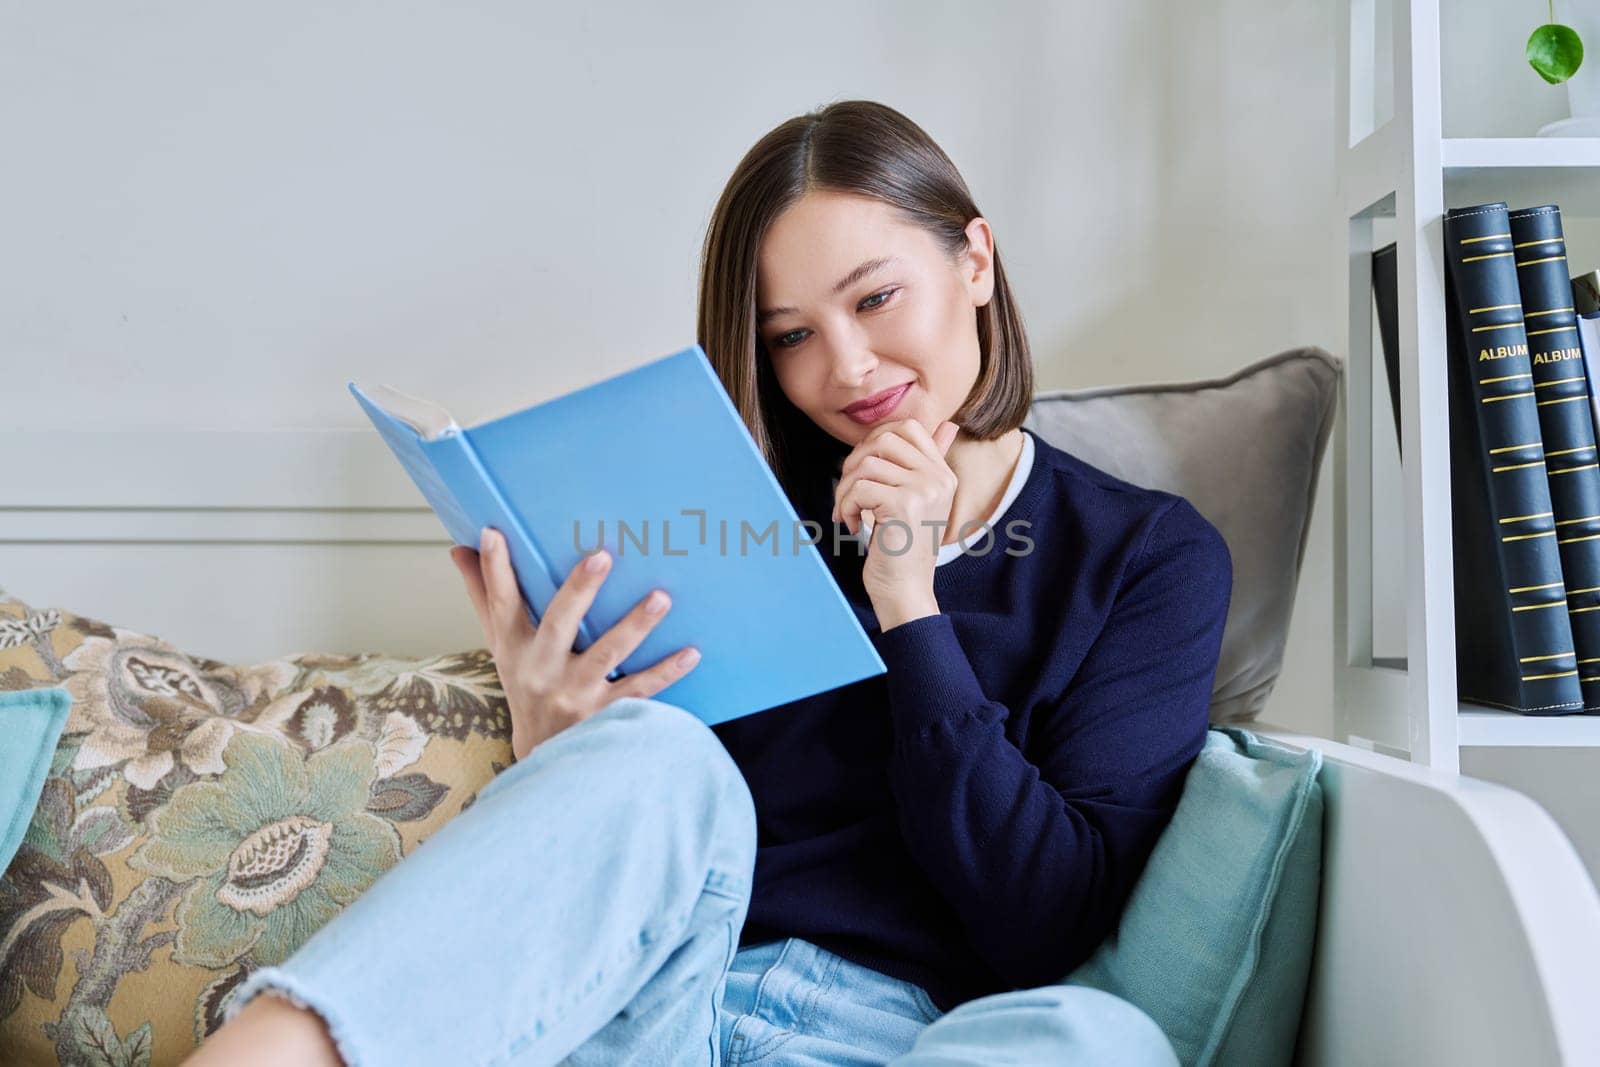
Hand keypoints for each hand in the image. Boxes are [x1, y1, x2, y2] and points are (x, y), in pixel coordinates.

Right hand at [450, 528, 701, 760]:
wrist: (544, 756)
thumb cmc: (526, 685)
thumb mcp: (502, 645)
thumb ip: (485, 596)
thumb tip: (459, 548)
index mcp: (515, 646)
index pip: (501, 602)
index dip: (495, 569)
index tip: (496, 533)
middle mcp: (542, 668)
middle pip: (559, 623)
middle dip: (579, 590)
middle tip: (602, 555)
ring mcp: (576, 692)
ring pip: (607, 654)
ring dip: (635, 625)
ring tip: (660, 598)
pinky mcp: (606, 713)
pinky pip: (640, 689)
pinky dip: (666, 672)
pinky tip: (691, 652)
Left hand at [832, 418, 959, 626]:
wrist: (905, 590)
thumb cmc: (902, 549)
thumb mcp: (919, 501)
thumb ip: (926, 464)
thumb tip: (949, 425)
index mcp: (943, 474)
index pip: (909, 427)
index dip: (876, 440)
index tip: (863, 470)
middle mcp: (939, 478)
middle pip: (884, 438)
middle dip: (855, 462)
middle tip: (850, 492)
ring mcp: (924, 490)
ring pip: (867, 464)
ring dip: (846, 489)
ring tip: (849, 512)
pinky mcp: (904, 505)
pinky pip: (859, 488)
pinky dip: (846, 505)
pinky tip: (852, 525)